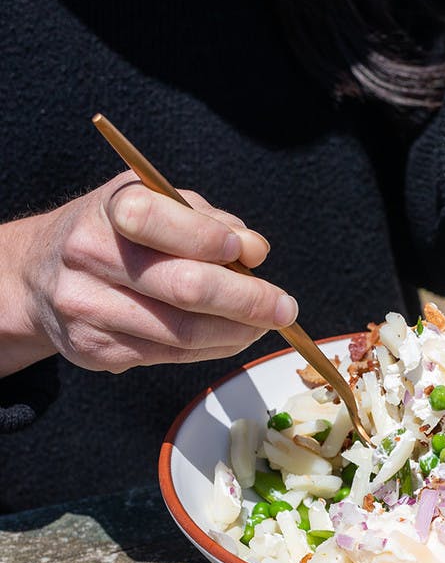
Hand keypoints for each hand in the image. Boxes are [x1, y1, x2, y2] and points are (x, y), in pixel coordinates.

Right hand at [0, 171, 297, 375]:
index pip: (158, 219)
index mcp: (108, 210)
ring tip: (266, 325)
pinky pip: (171, 356)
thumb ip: (210, 222)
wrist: (41, 275)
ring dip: (237, 332)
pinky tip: (233, 337)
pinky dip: (213, 348)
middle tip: (285, 308)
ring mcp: (88, 308)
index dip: (211, 239)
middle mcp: (89, 257)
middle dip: (247, 301)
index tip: (252, 254)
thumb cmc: (120, 234)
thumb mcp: (159, 206)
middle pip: (183, 287)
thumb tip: (254, 251)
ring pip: (182, 332)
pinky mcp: (96, 350)